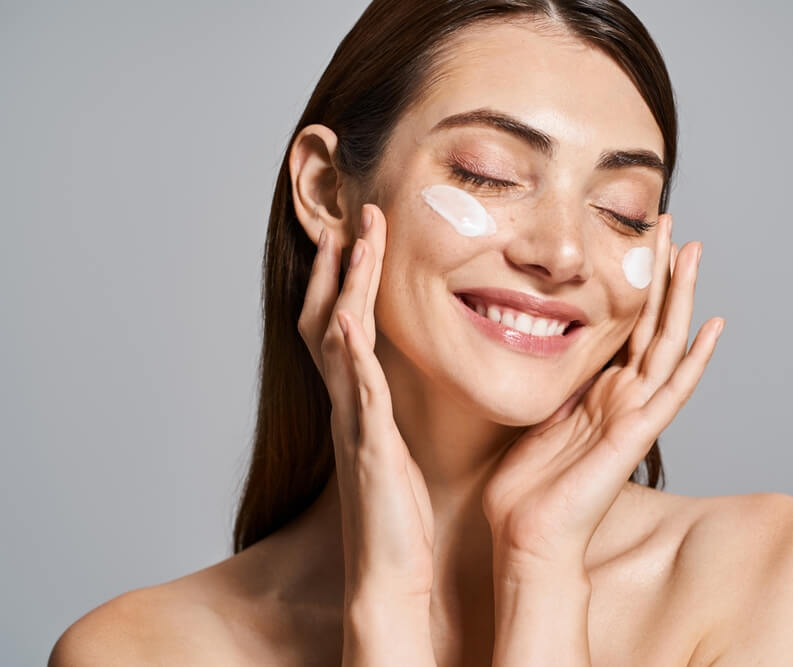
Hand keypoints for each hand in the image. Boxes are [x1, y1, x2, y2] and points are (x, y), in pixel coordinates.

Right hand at [297, 203, 434, 600]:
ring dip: (346, 289)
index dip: (345, 281)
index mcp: (358, 404)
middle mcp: (347, 406)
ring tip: (356, 242)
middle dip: (340, 267)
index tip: (358, 236)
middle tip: (355, 217)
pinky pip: (356, 393)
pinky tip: (352, 322)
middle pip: (327, 319)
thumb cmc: (399, 515)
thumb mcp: (397, 449)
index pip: (341, 328)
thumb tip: (408, 383)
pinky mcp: (368, 449)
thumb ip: (395, 412)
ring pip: (337, 342)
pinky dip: (351, 356)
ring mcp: (353, 424)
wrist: (388, 572)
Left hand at [482, 214, 724, 570]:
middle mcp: (622, 398)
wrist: (526, 535)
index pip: (624, 326)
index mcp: (598, 392)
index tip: (636, 239)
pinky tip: (713, 326)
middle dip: (660, 273)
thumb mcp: (535, 415)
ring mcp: (634, 415)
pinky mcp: (636, 435)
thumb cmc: (526, 487)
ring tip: (693, 251)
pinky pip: (671, 390)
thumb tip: (533, 344)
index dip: (634, 283)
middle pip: (651, 323)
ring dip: (680, 297)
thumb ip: (551, 383)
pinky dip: (695, 359)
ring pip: (666, 343)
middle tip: (668, 224)